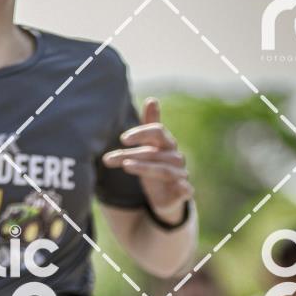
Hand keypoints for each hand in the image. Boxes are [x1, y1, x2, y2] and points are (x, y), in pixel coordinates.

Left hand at [102, 98, 192, 223]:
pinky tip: (177, 186)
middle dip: (132, 154)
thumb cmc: (155, 166)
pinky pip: (186, 189)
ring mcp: (180, 174)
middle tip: (108, 158)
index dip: (141, 133)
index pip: (158, 131)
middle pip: (154, 152)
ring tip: (125, 166)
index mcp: (166, 144)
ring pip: (164, 170)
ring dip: (145, 167)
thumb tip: (152, 99)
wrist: (167, 195)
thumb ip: (148, 126)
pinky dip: (183, 188)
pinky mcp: (183, 192)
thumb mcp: (149, 146)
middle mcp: (175, 157)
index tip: (122, 139)